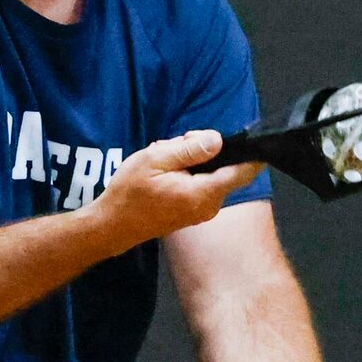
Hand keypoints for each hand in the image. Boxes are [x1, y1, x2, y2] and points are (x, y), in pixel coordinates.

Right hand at [93, 131, 259, 249]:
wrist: (112, 225)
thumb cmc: (130, 192)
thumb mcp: (156, 159)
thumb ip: (190, 149)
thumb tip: (218, 140)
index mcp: (202, 193)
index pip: (242, 172)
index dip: (250, 153)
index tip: (246, 136)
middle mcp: (209, 206)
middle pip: (224, 168)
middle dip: (205, 150)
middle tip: (175, 144)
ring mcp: (202, 212)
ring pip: (211, 174)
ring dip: (191, 161)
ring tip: (164, 158)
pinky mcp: (194, 213)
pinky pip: (201, 185)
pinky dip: (187, 173)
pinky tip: (165, 171)